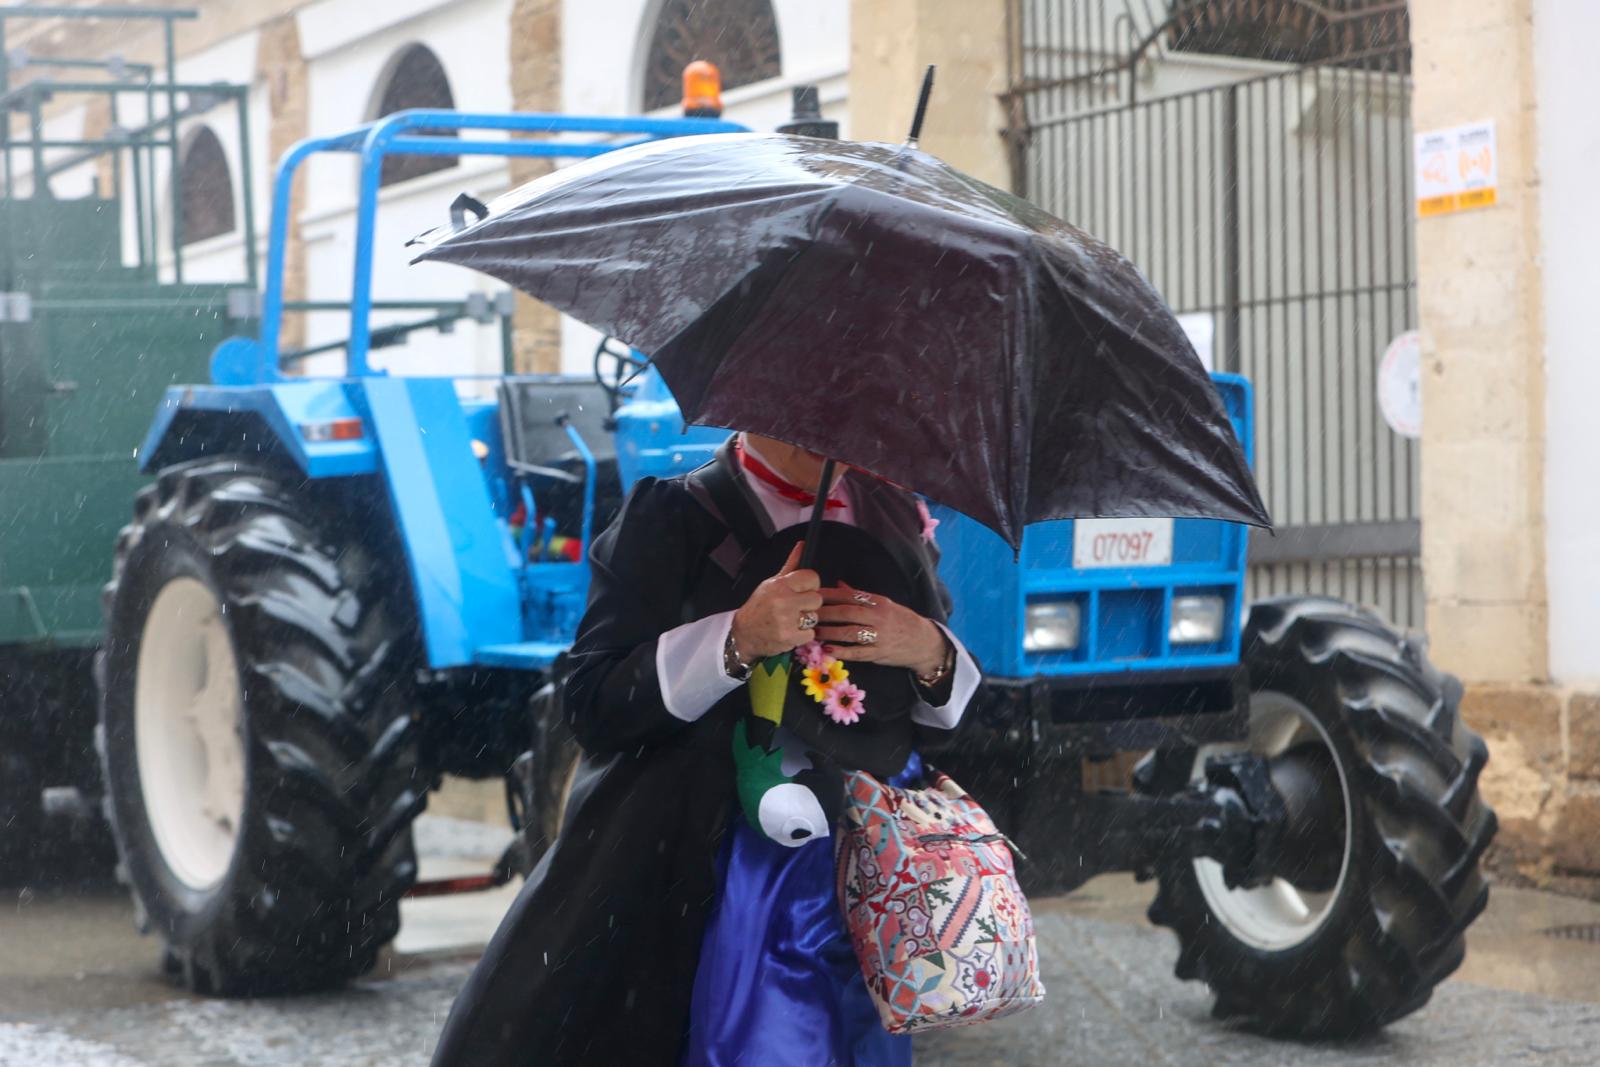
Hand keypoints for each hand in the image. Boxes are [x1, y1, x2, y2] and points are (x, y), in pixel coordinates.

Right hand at [730, 542, 822, 659]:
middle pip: (816, 599)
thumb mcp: (772, 583)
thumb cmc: (759, 606)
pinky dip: (803, 635)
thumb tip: (803, 545)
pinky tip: (790, 631)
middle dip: (809, 605)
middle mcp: (783, 600)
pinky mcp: (789, 637)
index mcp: (780, 584)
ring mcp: (786, 620)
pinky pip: (811, 634)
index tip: (803, 591)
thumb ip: (791, 565)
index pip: (812, 577)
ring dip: (806, 621)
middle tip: (795, 608)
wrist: (744, 633)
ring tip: (791, 620)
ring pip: (815, 617)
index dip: (810, 586)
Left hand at [815, 581, 947, 674]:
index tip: (812, 594)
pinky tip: (828, 650)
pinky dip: (842, 652)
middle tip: (807, 614)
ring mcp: (879, 636)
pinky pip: (857, 653)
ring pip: (850, 633)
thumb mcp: (883, 604)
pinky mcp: (879, 653)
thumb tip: (838, 584)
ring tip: (813, 632)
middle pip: (847, 612)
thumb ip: (860, 596)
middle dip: (825, 613)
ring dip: (829, 633)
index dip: (829, 594)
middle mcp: (879, 617)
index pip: (850, 595)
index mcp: (878, 602)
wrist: (923, 642)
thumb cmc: (900, 621)